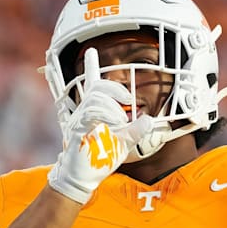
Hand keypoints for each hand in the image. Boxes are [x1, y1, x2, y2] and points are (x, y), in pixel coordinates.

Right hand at [47, 48, 153, 203]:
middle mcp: (84, 111)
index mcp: (94, 111)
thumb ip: (135, 130)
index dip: (92, 66)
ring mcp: (79, 118)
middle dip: (116, 87)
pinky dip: (107, 113)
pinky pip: (91, 111)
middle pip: (97, 85)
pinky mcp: (78, 127)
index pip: (92, 84)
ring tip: (121, 120)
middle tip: (129, 98)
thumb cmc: (100, 159)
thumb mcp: (124, 143)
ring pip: (95, 96)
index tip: (91, 51)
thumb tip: (148, 119)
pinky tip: (115, 124)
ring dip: (113, 104)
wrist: (83, 176)